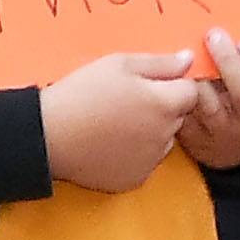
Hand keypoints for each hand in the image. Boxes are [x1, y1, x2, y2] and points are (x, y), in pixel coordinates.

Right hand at [41, 49, 212, 191]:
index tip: (148, 83)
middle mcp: (165, 135)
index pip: (191, 92)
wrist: (49, 135)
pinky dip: (135, 153)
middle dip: (162, 107)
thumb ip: (160, 63)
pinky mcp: (135, 179)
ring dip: (150, 131)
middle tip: (127, 100)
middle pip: (178, 117)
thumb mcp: (120, 64)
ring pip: (163, 140)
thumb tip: (189, 60)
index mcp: (164, 104)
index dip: (173, 84)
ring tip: (116, 122)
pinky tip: (110, 143)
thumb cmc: (82, 93)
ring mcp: (151, 161)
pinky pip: (145, 161)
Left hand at [183, 31, 239, 168]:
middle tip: (214, 36)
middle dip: (229, 62)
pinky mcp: (193, 136)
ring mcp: (221, 130)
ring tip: (186, 52)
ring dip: (196, 75)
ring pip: (207, 103)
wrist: (235, 151)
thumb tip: (238, 16)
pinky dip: (174, 90)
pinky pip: (181, 111)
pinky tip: (170, 71)